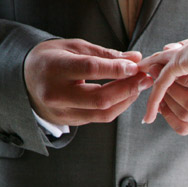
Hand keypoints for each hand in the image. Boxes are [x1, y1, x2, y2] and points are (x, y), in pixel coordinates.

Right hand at [24, 38, 153, 125]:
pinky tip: (126, 95)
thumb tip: (135, 58)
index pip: (90, 70)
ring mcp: (63, 112)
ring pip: (103, 113)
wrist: (26, 79)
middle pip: (100, 98)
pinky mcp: (71, 122)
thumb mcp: (74, 48)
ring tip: (138, 86)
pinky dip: (118, 106)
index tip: (136, 67)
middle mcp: (56, 94)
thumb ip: (105, 55)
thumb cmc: (53, 59)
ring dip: (126, 100)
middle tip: (145, 79)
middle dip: (127, 89)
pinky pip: (100, 117)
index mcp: (54, 68)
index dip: (116, 69)